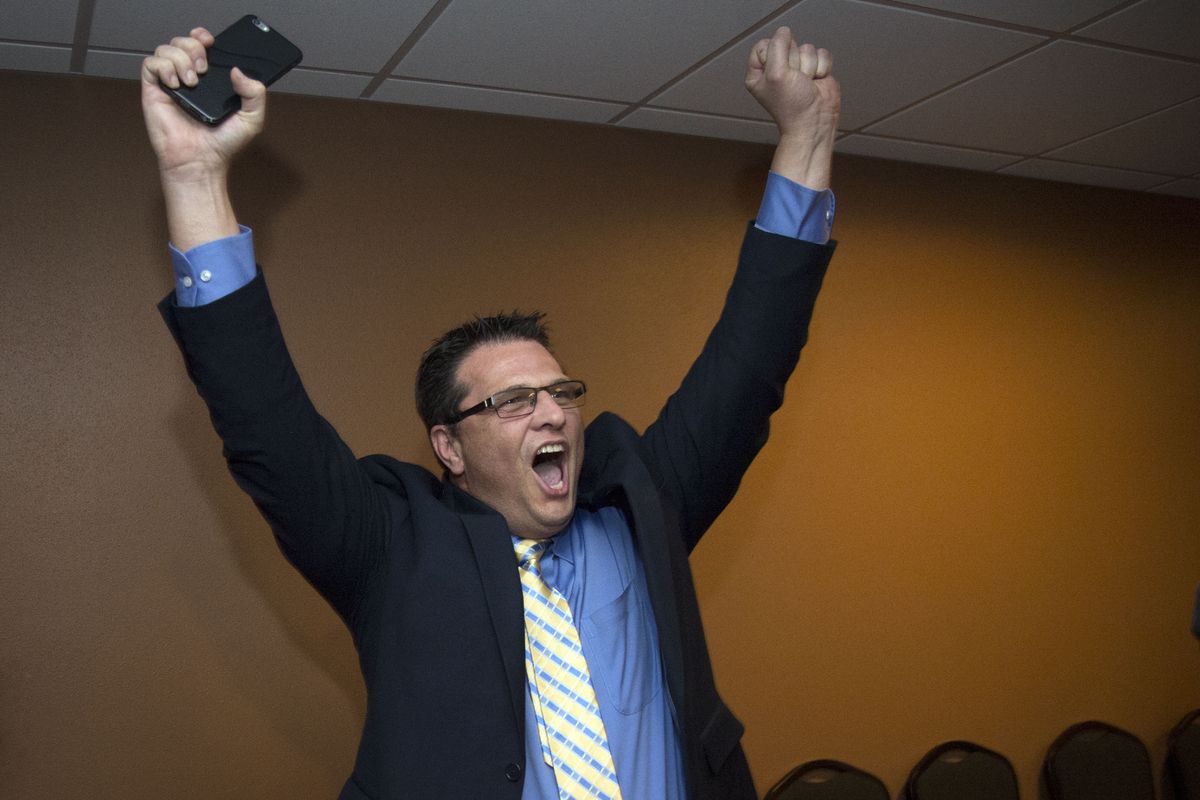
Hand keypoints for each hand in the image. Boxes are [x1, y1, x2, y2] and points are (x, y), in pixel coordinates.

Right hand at [140, 27, 266, 181]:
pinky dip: (164, 68)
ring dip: (180, 58)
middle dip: (193, 46)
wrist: (202, 161)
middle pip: (182, 42)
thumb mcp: (251, 118)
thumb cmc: (223, 144)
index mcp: (210, 81)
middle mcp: (189, 78)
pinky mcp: (154, 91)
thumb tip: (238, 71)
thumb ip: (255, 93)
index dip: (202, 37)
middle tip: (203, 68)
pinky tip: (176, 84)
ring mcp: (171, 84)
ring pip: (166, 49)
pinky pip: (151, 64)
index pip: (201, 46)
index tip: (211, 41)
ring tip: (192, 82)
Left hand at [745, 27, 839, 189]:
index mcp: (759, 72)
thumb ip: (777, 47)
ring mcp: (797, 68)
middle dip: (795, 62)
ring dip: (809, 67)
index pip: (764, 44)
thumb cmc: (792, 106)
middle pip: (787, 44)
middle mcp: (777, 68)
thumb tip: (784, 31)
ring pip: (807, 48)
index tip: (778, 72)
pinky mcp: (815, 68)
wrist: (815, 122)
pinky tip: (816, 82)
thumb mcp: (776, 74)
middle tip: (795, 82)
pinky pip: (821, 53)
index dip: (774, 54)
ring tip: (806, 84)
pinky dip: (821, 68)